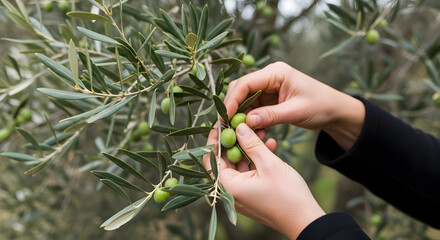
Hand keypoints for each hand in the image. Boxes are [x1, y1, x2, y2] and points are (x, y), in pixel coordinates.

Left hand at [203, 123, 324, 238]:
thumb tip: (239, 127)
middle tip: (244, 123)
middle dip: (236, 140)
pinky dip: (256, 159)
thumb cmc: (287, 195)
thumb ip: (251, 144)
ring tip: (261, 131)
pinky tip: (270, 144)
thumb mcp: (269, 164)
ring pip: (239, 164)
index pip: (211, 159)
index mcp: (229, 187)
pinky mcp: (252, 193)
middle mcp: (231, 192)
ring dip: (249, 148)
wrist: (305, 220)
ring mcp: (241, 194)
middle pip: (225, 160)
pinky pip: (249, 172)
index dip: (215, 139)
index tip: (222, 122)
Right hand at [224, 62, 364, 149]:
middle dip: (233, 109)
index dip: (232, 99)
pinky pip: (254, 109)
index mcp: (276, 73)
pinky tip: (256, 134)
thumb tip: (246, 123)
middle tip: (228, 128)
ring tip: (244, 135)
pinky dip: (252, 121)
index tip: (225, 118)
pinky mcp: (269, 99)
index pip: (246, 83)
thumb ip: (270, 116)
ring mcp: (268, 88)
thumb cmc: (321, 106)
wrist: (336, 111)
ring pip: (245, 102)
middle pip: (241, 90)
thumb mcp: (296, 111)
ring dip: (243, 118)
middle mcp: (269, 77)